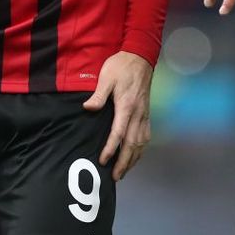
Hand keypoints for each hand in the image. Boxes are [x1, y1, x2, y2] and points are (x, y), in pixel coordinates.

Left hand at [82, 51, 152, 179]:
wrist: (140, 57)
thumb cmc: (121, 66)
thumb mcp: (106, 77)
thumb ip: (98, 95)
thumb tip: (88, 108)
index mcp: (126, 106)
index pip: (118, 133)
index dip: (111, 149)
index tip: (103, 161)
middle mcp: (138, 113)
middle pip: (132, 144)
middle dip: (124, 162)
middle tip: (115, 177)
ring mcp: (144, 114)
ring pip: (141, 143)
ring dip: (133, 159)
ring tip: (124, 172)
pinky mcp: (146, 112)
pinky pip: (146, 136)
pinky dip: (141, 149)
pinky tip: (135, 155)